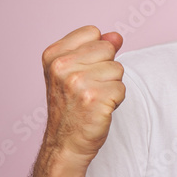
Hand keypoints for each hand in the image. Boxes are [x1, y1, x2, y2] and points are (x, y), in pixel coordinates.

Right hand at [41, 25, 125, 163]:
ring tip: (94, 98)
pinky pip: (122, 88)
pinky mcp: (94, 98)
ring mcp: (77, 82)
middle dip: (106, 68)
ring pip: (117, 69)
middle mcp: (62, 66)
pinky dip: (116, 100)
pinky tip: (99, 108)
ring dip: (111, 85)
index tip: (83, 70)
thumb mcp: (74, 71)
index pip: (93, 32)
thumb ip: (95, 49)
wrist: (65, 143)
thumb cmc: (71, 107)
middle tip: (89, 88)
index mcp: (53, 55)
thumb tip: (116, 36)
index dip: (96, 51)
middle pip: (108, 49)